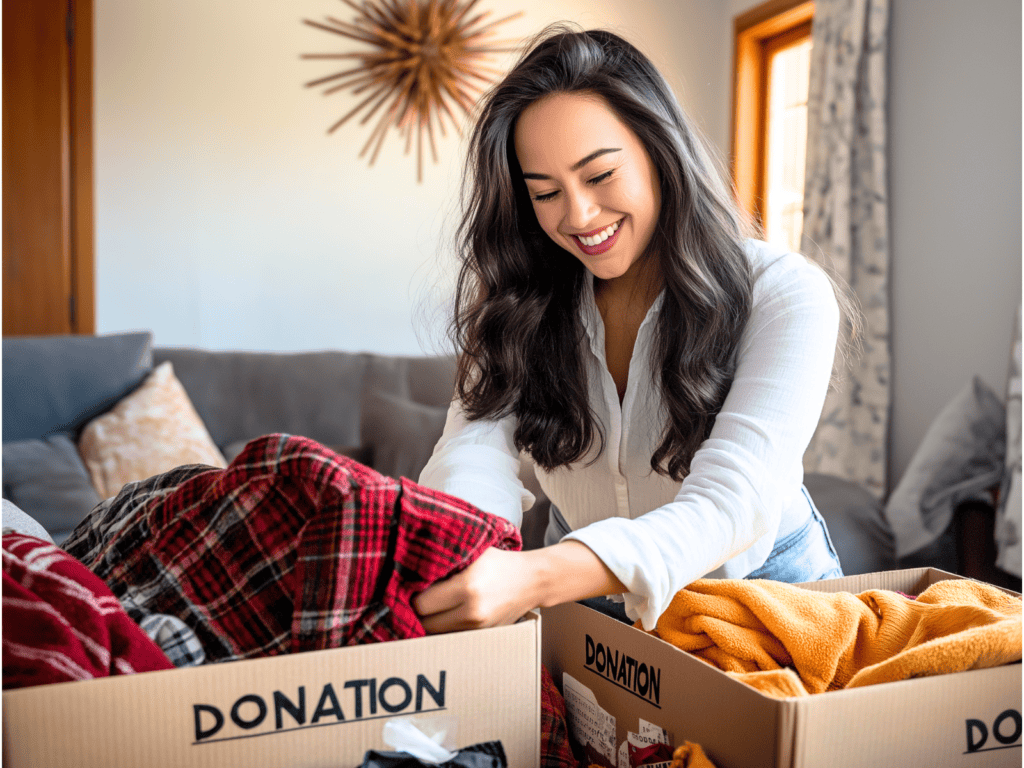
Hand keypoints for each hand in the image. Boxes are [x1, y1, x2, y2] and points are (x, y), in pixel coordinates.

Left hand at [413, 547, 538, 632]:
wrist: (532, 581)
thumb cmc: (499, 562)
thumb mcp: (472, 552)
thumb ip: (445, 561)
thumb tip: (410, 567)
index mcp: (467, 587)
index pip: (421, 604)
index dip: (411, 596)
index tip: (409, 587)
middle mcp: (472, 612)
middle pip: (426, 624)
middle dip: (417, 612)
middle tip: (414, 598)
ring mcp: (479, 628)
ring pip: (437, 634)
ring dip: (430, 622)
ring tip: (429, 607)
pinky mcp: (484, 637)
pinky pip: (452, 637)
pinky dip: (445, 628)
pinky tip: (445, 614)